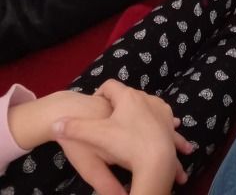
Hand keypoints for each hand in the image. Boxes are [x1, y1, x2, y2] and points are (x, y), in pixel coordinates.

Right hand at [54, 80, 191, 194]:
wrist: (158, 160)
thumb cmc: (127, 144)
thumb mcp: (97, 136)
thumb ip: (75, 128)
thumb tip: (54, 123)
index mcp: (128, 96)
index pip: (109, 86)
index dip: (99, 93)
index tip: (94, 107)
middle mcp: (146, 97)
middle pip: (127, 96)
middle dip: (117, 106)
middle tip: (107, 123)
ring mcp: (160, 109)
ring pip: (145, 105)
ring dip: (136, 113)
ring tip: (126, 129)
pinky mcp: (169, 121)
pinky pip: (159, 116)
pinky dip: (152, 121)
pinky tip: (149, 130)